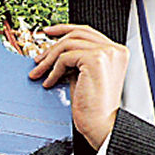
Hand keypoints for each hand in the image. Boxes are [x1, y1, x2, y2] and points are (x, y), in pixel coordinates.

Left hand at [29, 23, 128, 149]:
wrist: (100, 125)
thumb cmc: (94, 108)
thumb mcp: (86, 76)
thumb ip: (78, 60)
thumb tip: (57, 52)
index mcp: (116, 52)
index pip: (87, 32)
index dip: (65, 29)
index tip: (49, 33)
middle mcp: (115, 50)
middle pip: (77, 34)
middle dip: (53, 44)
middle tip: (38, 57)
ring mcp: (107, 53)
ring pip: (68, 44)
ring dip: (49, 59)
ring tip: (39, 72)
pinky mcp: (96, 60)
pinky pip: (65, 57)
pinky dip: (53, 70)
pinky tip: (49, 82)